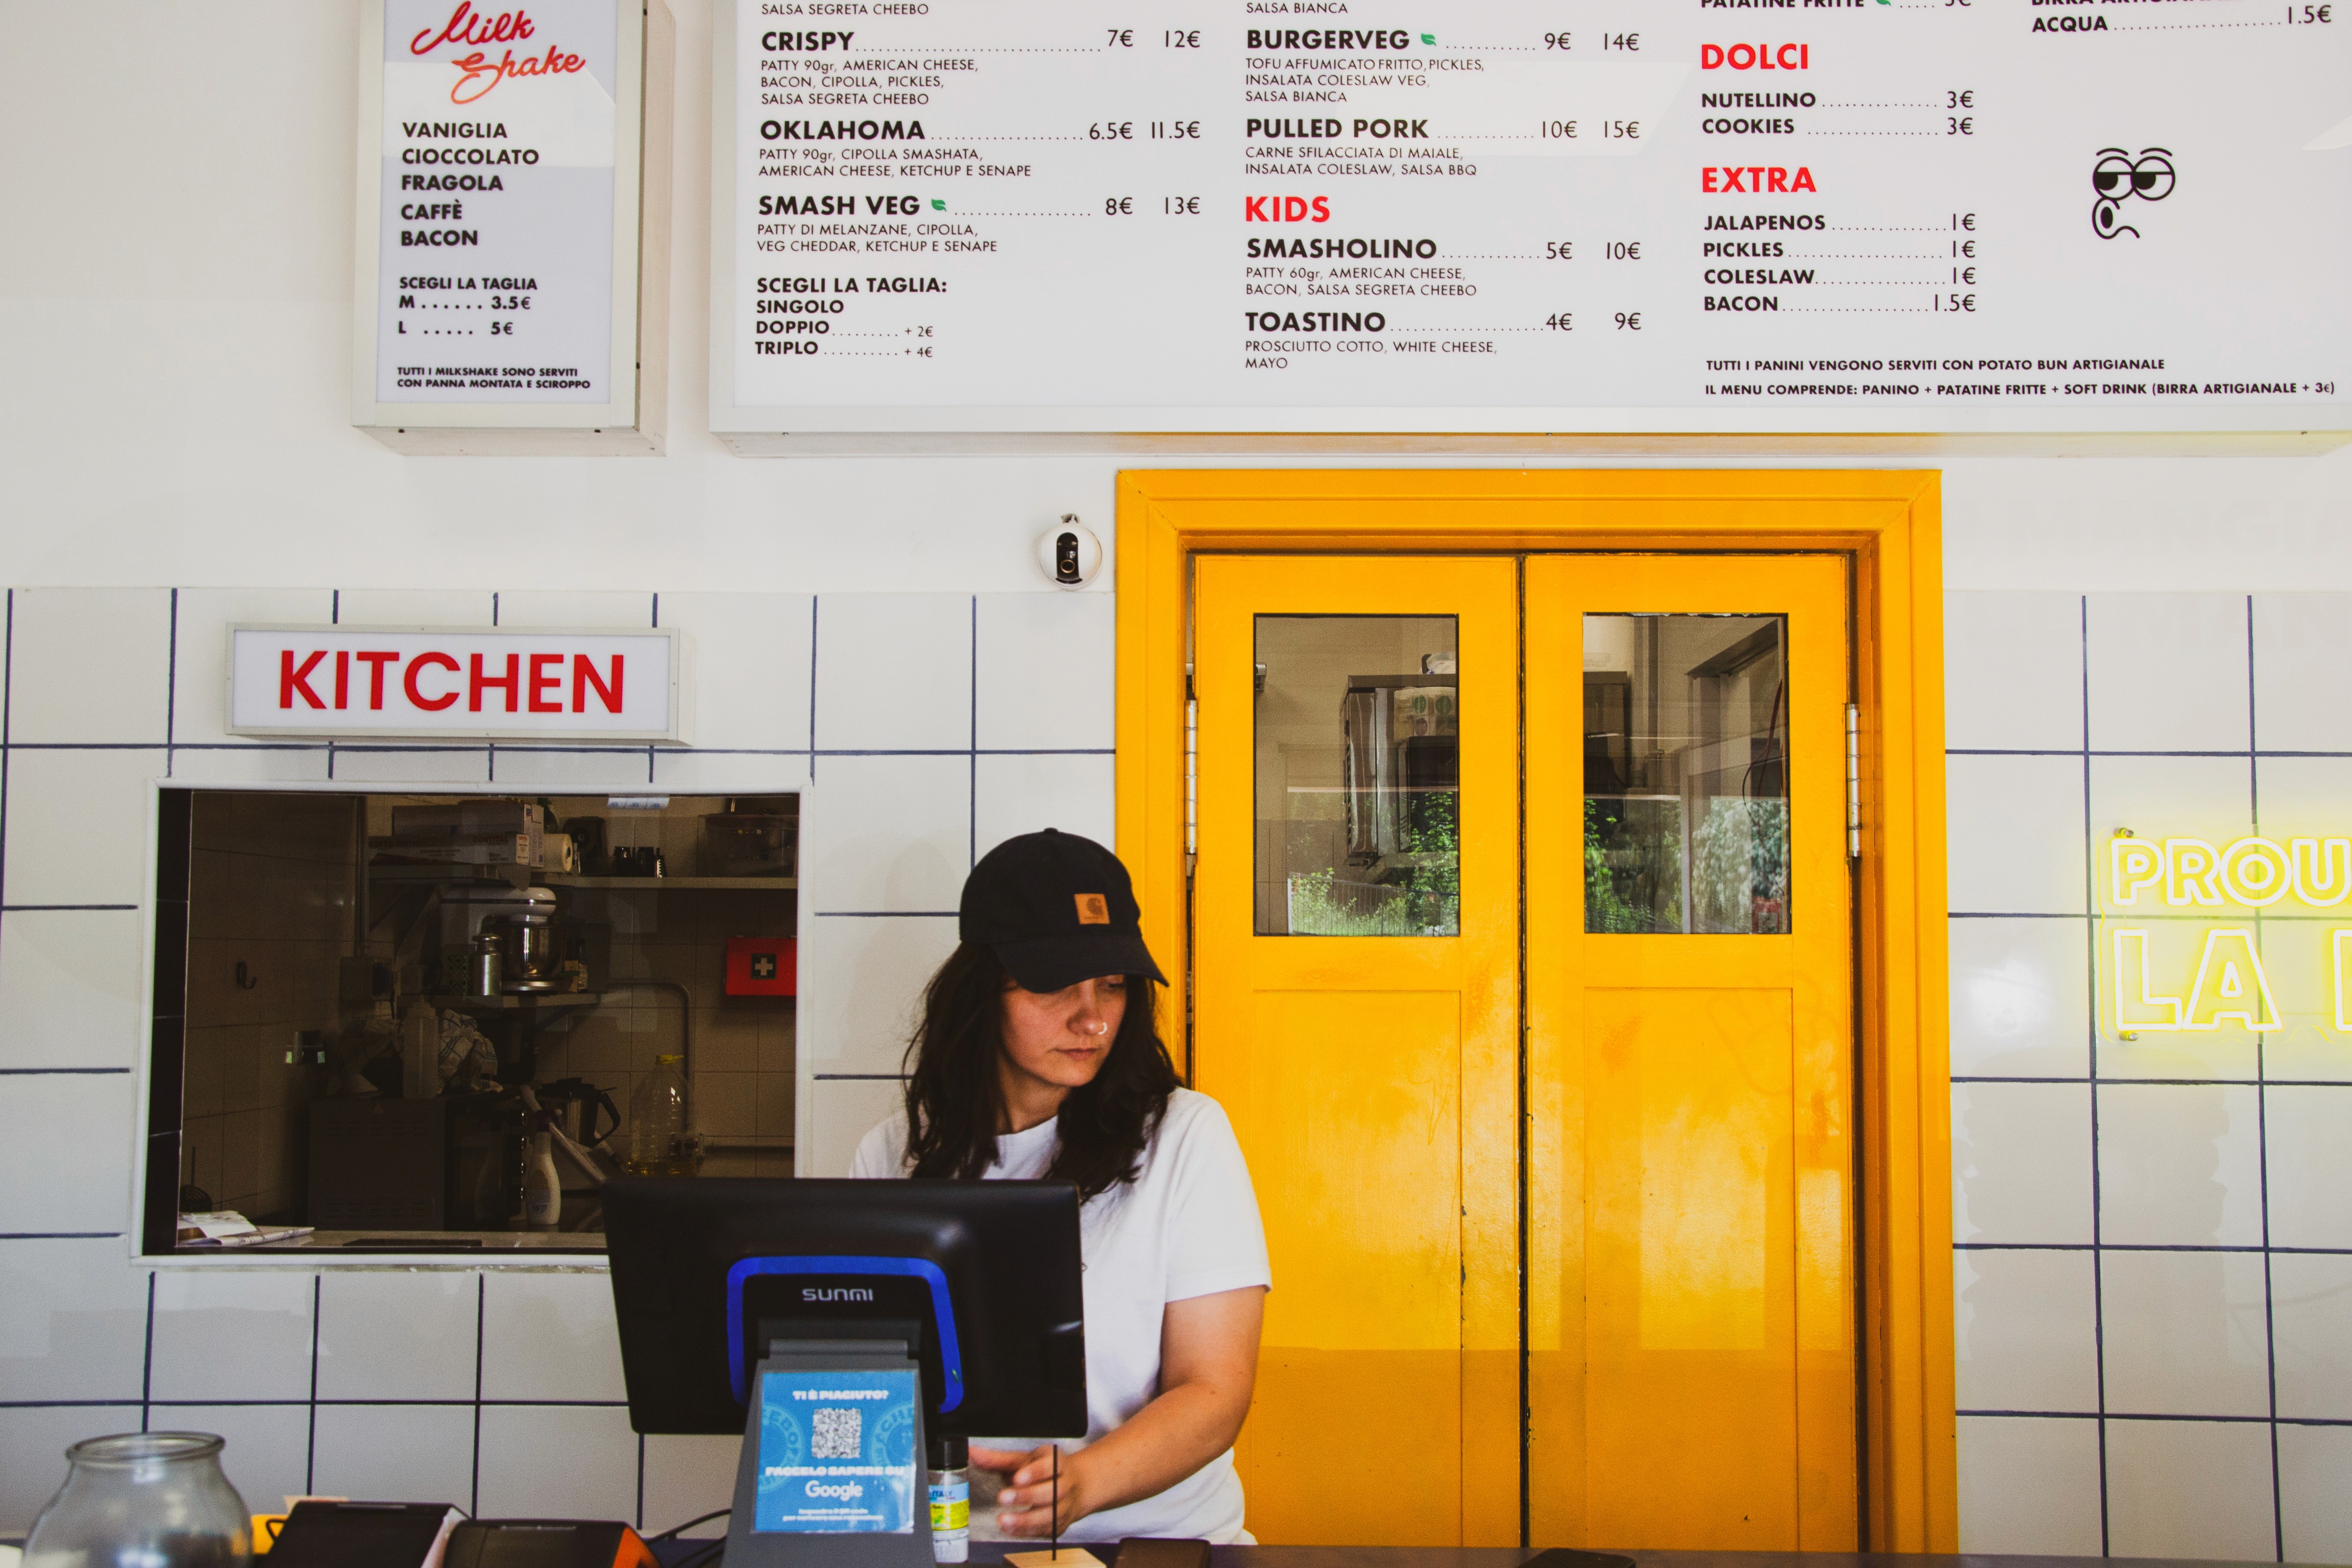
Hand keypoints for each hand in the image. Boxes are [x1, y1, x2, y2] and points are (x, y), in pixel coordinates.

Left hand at [970, 1443, 1090, 1537]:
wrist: (1075, 1487)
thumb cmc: (1044, 1470)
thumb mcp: (1024, 1460)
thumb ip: (998, 1459)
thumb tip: (973, 1453)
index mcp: (1056, 1462)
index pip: (1050, 1466)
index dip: (1035, 1472)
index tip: (1017, 1477)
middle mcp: (1065, 1484)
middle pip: (1052, 1491)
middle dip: (1028, 1496)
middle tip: (1004, 1497)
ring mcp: (1065, 1507)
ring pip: (1051, 1515)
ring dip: (1026, 1520)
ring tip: (1004, 1520)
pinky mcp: (1059, 1525)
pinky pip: (1046, 1531)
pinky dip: (1027, 1531)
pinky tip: (1011, 1529)